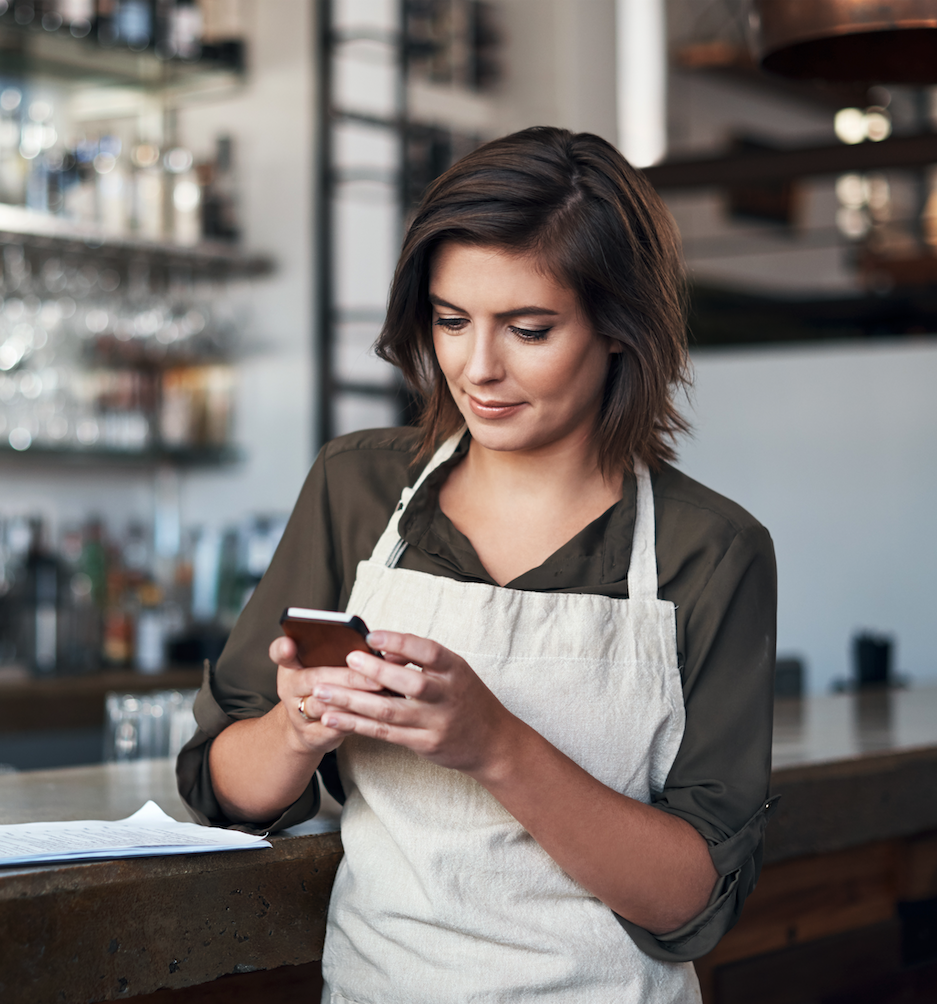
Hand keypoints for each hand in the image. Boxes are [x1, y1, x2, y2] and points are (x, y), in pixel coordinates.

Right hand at [269, 635, 388, 757]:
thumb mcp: (322, 667)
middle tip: (375, 676)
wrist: (309, 727)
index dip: (283, 648)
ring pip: (325, 706)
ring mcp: (297, 714)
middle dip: (347, 677)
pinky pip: (334, 728)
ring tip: (380, 693)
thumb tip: (373, 644)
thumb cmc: (323, 688)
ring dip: (354, 700)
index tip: (290, 644)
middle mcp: (289, 688)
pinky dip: (355, 720)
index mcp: (291, 665)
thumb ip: (338, 653)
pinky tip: (374, 713)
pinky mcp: (310, 736)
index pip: (280, 652)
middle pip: (314, 679)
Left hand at [309, 630, 518, 776]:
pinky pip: (384, 733)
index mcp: (455, 670)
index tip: (373, 635)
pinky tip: (333, 718)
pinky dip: (355, 725)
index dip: (401, 642)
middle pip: (409, 683)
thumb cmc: (467, 699)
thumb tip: (382, 650)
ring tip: (321, 692)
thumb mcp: (454, 672)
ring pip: (388, 711)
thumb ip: (421, 660)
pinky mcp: (423, 744)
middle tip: (345, 661)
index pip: (429, 652)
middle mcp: (447, 697)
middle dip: (374, 671)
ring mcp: (435, 723)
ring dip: (351, 701)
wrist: (492, 743)